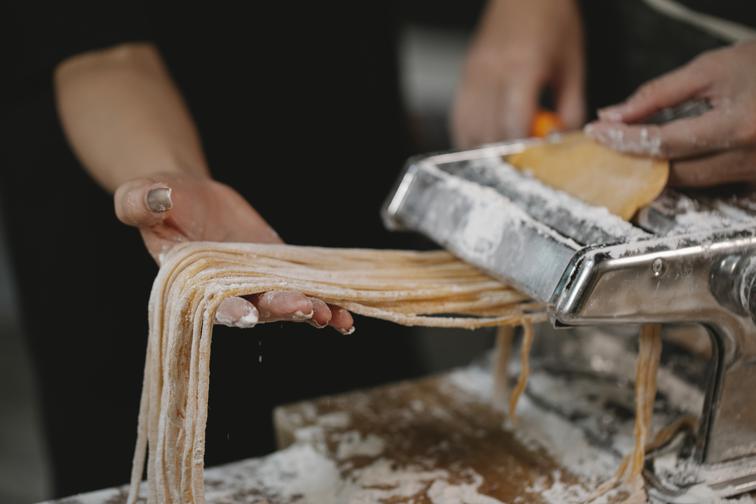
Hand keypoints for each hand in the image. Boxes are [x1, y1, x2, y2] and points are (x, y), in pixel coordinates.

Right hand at [114, 173, 354, 332]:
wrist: (187, 196)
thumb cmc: (159, 199)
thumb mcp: (142, 195)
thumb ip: (140, 202)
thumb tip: (153, 197)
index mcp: (191, 282)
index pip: (211, 304)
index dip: (230, 311)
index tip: (248, 315)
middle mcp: (226, 289)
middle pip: (257, 306)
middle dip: (282, 308)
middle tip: (307, 308)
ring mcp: (255, 282)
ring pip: (285, 303)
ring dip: (311, 311)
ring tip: (335, 317)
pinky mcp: (277, 269)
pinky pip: (302, 287)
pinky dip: (325, 301)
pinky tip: (347, 313)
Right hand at [451, 0, 584, 146]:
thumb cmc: (553, 22)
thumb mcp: (573, 65)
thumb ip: (571, 107)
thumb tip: (564, 140)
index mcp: (523, 67)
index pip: (514, 123)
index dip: (525, 147)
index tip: (537, 155)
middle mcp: (492, 72)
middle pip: (489, 132)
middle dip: (506, 151)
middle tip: (522, 157)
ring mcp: (474, 74)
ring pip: (469, 128)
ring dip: (486, 146)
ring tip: (504, 150)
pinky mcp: (465, 76)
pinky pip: (458, 117)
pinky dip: (469, 134)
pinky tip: (485, 139)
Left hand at [585, 41, 755, 186]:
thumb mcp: (711, 69)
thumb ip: (659, 94)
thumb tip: (614, 116)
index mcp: (740, 126)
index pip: (664, 142)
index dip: (624, 139)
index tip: (598, 132)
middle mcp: (750, 158)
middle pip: (674, 172)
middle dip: (636, 159)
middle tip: (608, 142)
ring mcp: (755, 174)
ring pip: (691, 182)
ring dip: (657, 167)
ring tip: (631, 145)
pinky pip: (710, 181)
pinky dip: (684, 169)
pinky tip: (665, 155)